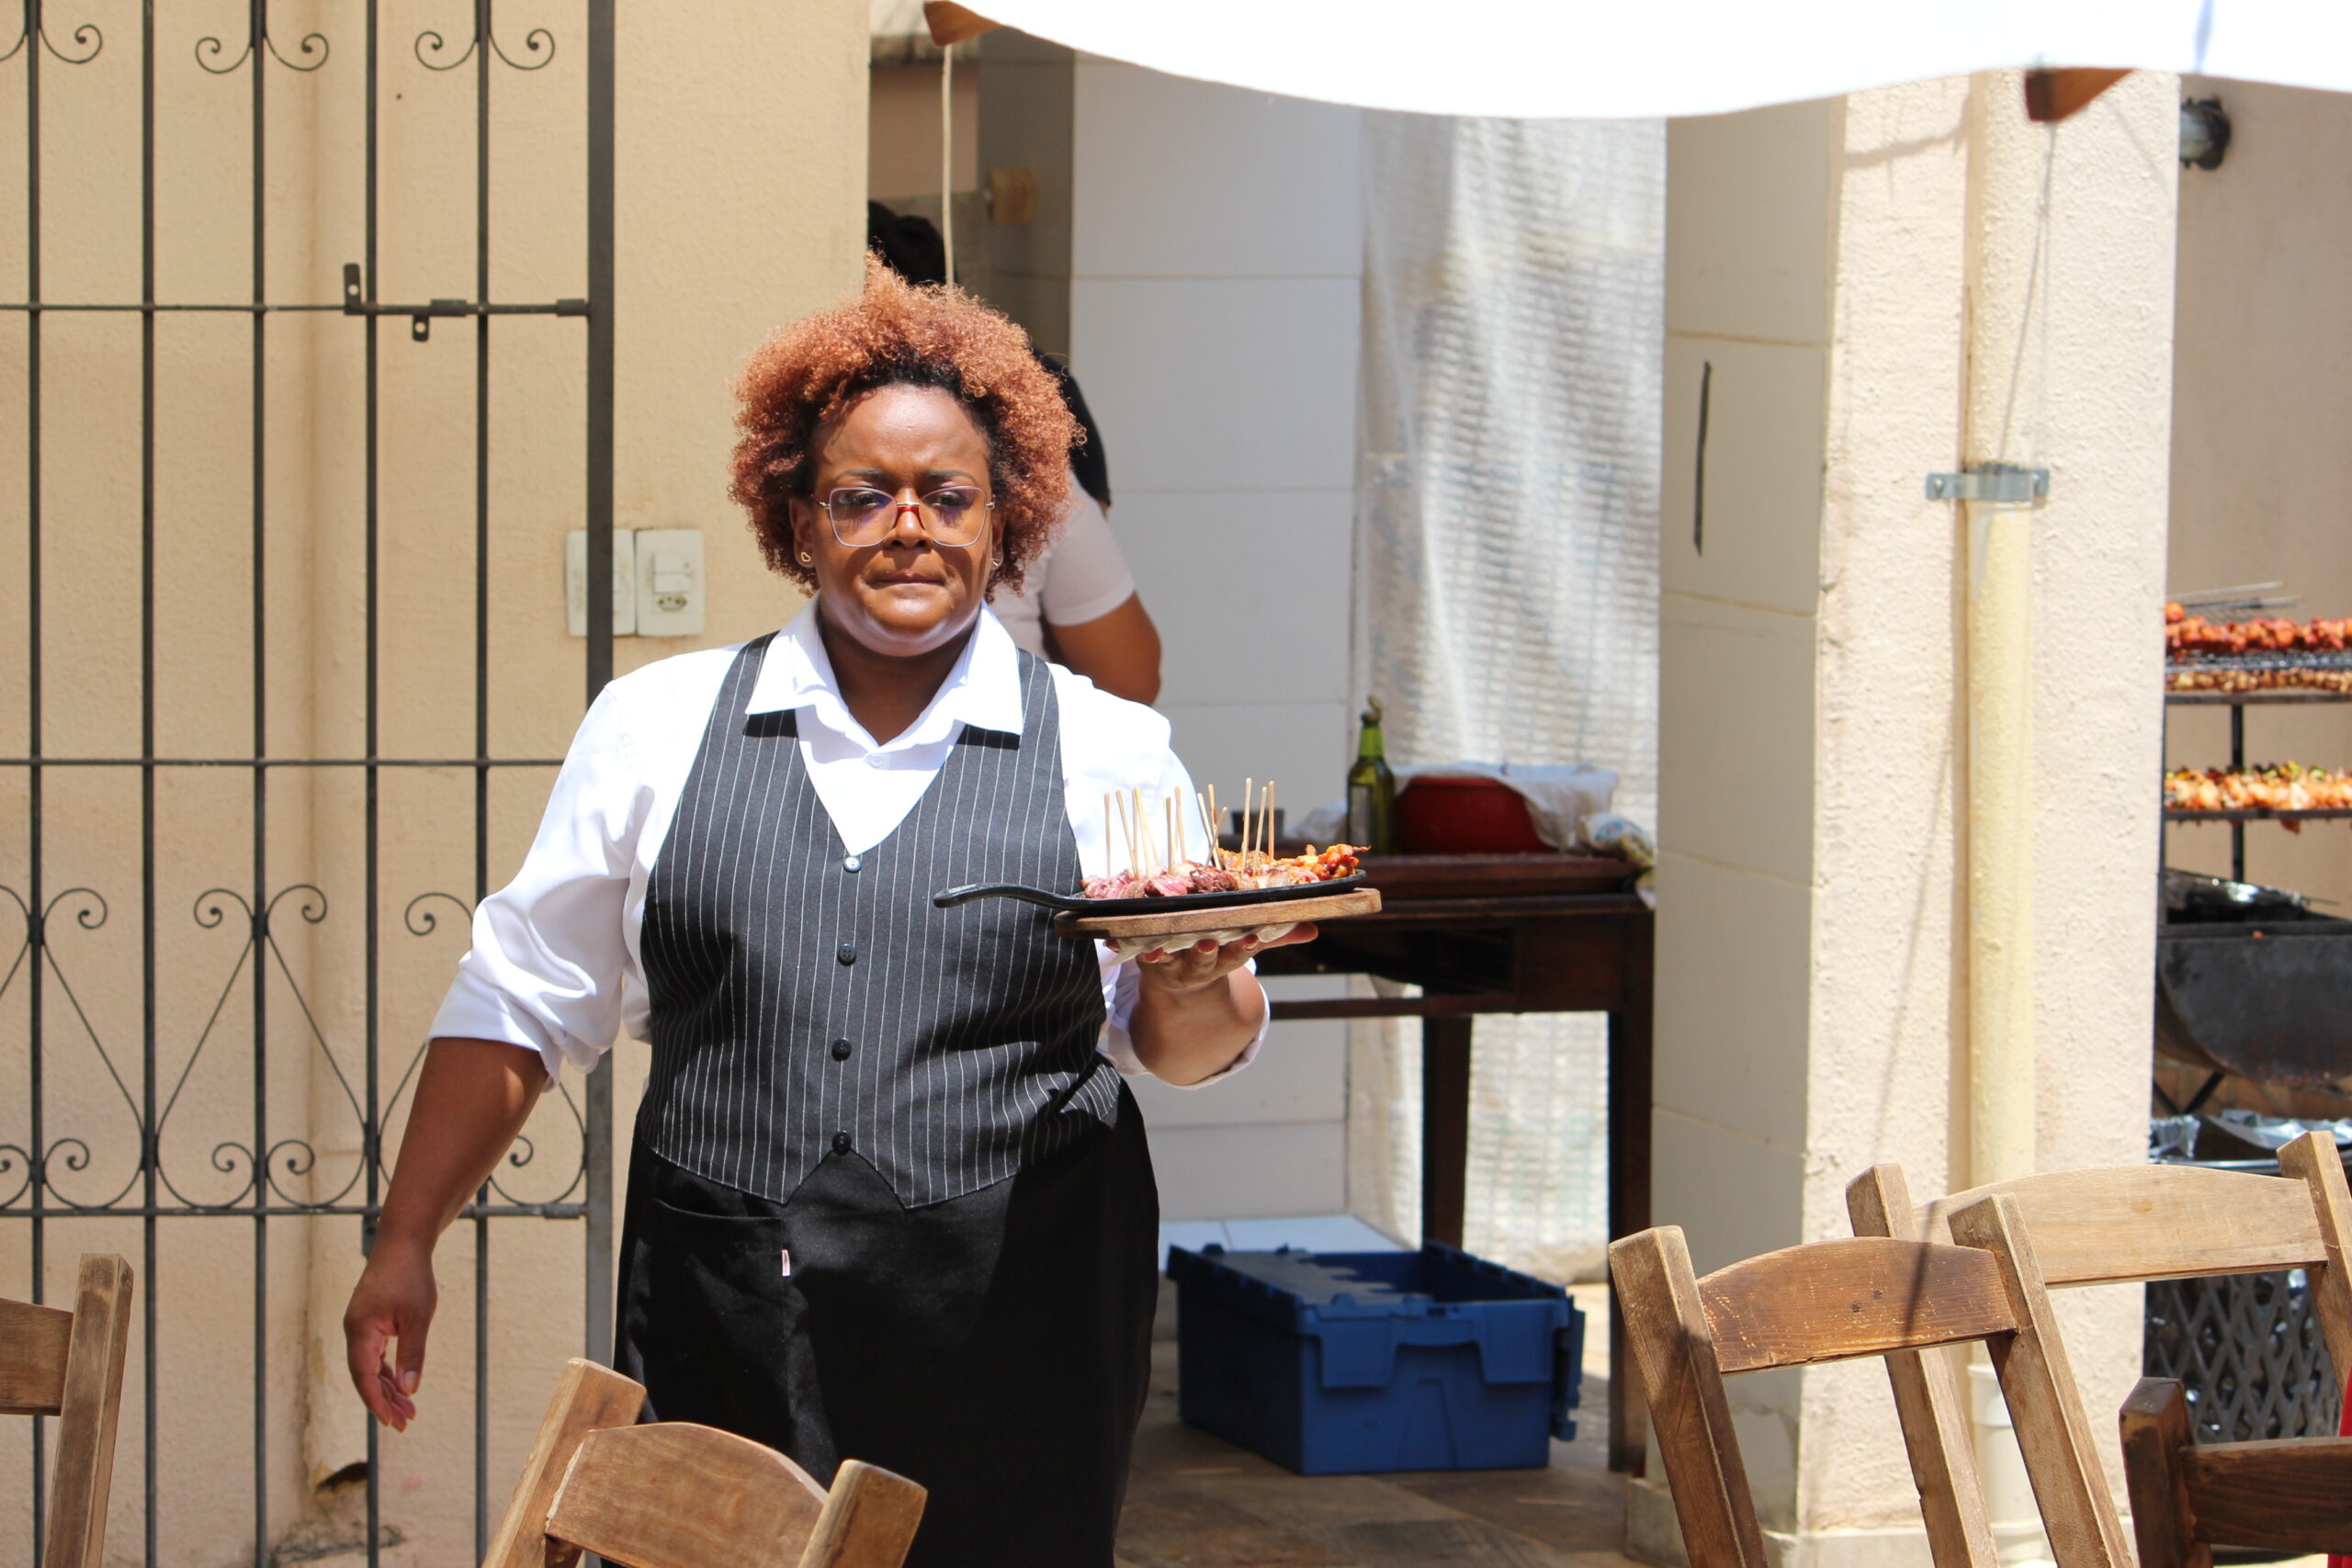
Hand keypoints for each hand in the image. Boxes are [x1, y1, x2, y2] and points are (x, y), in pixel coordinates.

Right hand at [343, 1240, 436, 1431]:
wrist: (403, 1243)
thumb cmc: (411, 1278)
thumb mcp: (417, 1319)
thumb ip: (412, 1355)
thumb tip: (409, 1390)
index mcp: (360, 1331)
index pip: (363, 1376)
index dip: (376, 1401)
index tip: (391, 1422)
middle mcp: (354, 1331)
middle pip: (365, 1376)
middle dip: (384, 1401)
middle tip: (405, 1423)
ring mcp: (360, 1326)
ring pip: (370, 1367)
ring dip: (387, 1388)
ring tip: (408, 1410)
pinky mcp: (369, 1321)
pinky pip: (374, 1354)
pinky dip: (387, 1371)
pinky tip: (401, 1385)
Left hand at [1135, 923, 1318, 994]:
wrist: (1180, 990)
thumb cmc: (1218, 954)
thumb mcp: (1245, 947)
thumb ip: (1274, 935)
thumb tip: (1313, 928)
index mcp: (1224, 961)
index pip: (1236, 955)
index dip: (1242, 948)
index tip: (1248, 939)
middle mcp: (1197, 966)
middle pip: (1202, 960)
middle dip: (1204, 953)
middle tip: (1206, 942)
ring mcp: (1170, 964)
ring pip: (1168, 959)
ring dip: (1162, 955)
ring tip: (1157, 949)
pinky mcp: (1145, 959)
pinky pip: (1133, 952)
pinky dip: (1123, 947)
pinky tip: (1114, 941)